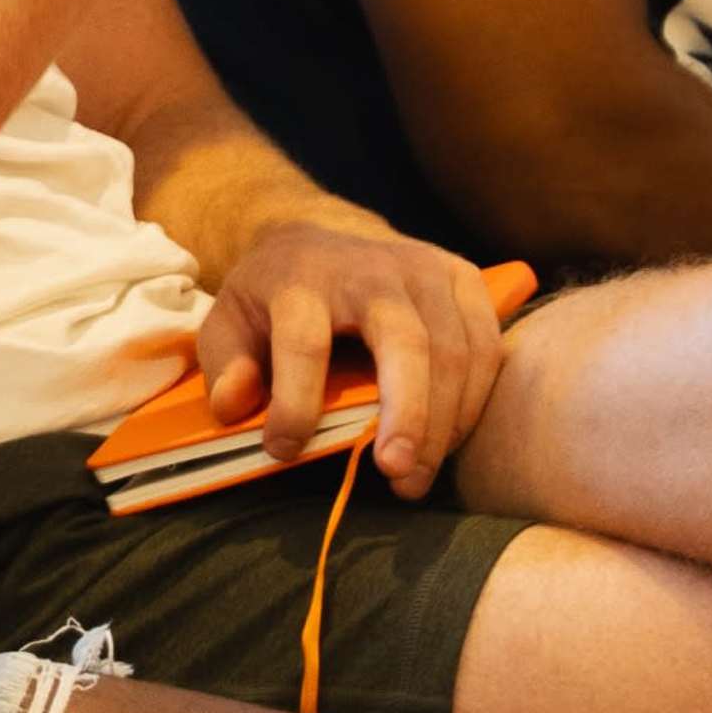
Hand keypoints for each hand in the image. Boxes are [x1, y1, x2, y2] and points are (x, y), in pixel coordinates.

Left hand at [194, 214, 514, 495]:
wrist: (320, 235)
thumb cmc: (274, 296)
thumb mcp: (227, 322)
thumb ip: (224, 365)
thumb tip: (236, 405)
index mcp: (302, 278)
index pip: (304, 342)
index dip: (296, 403)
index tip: (284, 451)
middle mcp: (371, 268)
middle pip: (406, 341)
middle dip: (408, 414)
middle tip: (397, 475)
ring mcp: (425, 268)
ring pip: (456, 349)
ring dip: (444, 423)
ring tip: (416, 477)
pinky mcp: (462, 277)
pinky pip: (486, 345)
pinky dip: (474, 400)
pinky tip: (448, 439)